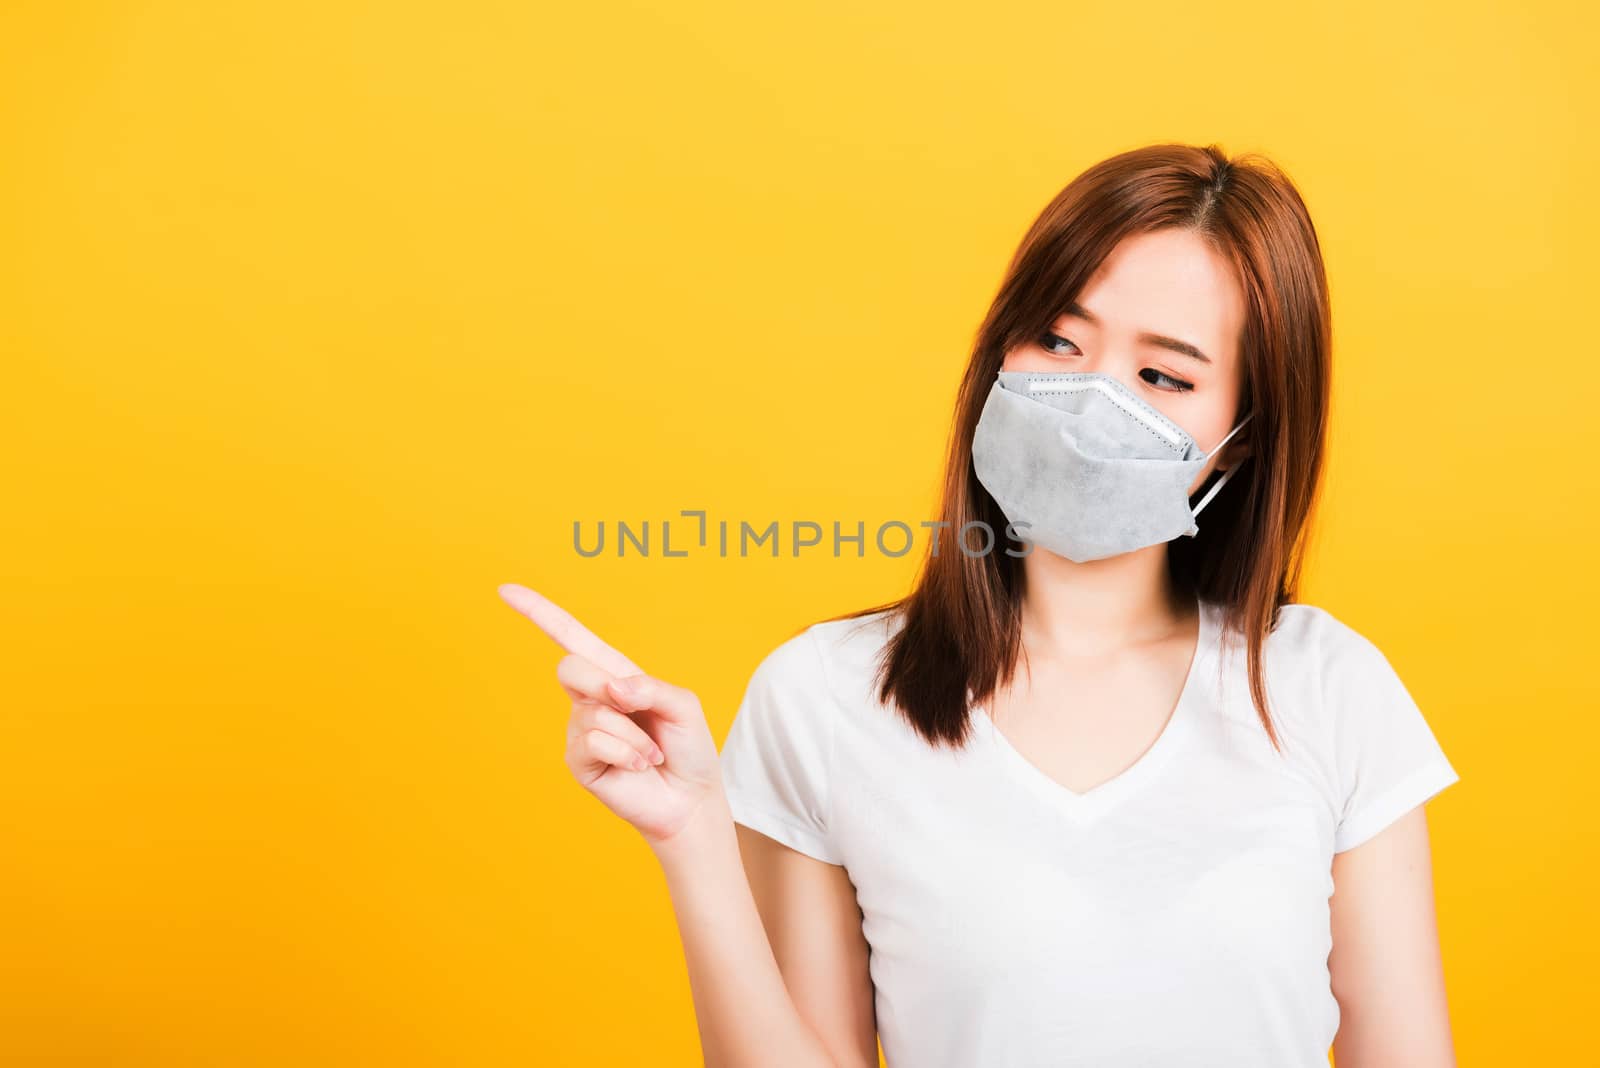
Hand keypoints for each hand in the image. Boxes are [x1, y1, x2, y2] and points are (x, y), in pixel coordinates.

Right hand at [497, 583, 723, 845]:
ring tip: (650, 753)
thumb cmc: (687, 748)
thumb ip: (651, 687)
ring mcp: (580, 730)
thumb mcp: (682, 705)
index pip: (570, 637)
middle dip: (603, 686)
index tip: (505, 590)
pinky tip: (637, 766)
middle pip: (569, 668)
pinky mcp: (578, 761)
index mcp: (614, 674)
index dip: (538, 612)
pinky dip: (626, 753)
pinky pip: (593, 742)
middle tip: (636, 709)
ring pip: (593, 712)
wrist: (690, 799)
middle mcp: (590, 698)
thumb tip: (612, 689)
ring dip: (633, 735)